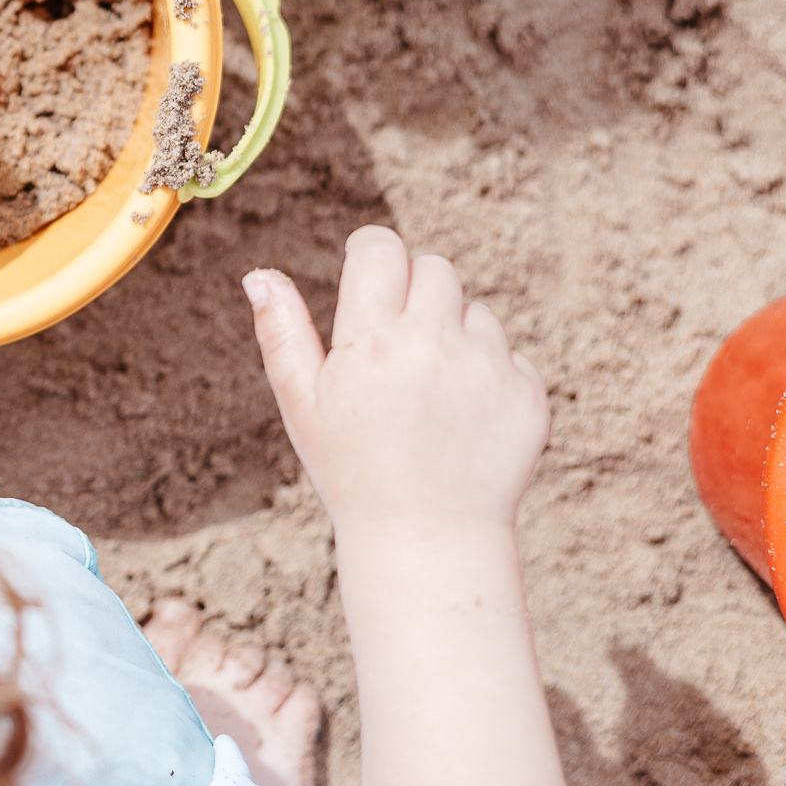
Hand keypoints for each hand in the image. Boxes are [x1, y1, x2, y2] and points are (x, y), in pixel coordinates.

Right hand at [246, 225, 549, 537]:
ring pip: (476, 311)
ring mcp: (488, 368)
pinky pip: (511, 354)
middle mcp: (434, 344)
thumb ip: (281, 332)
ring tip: (431, 394)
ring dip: (455, 335)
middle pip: (434, 267)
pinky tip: (464, 418)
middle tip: (397, 348)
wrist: (428, 539)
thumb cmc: (352, 469)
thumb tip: (258, 275)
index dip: (372, 255)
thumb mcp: (301, 403)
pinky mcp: (528, 394)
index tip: (368, 278)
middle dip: (415, 294)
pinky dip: (490, 375)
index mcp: (373, 340)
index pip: (382, 247)